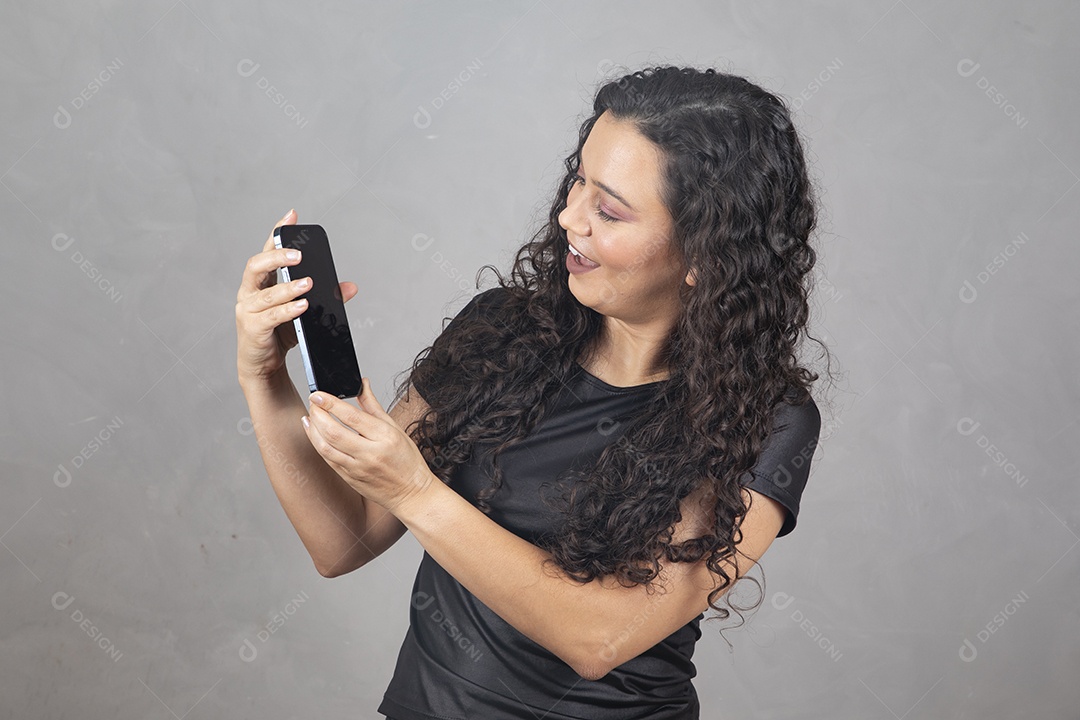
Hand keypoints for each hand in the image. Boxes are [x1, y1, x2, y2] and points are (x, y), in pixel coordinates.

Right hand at [235, 209, 358, 382]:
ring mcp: (248, 310)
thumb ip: (324, 297)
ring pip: (266, 293)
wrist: (263, 365)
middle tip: (299, 254)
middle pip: (256, 266)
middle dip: (277, 256)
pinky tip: (302, 306)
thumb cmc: (279, 333)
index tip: (292, 215)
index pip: (267, 251)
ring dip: (289, 287)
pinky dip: (287, 310)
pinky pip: (270, 316)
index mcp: (260, 282)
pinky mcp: (252, 329)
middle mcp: (249, 292)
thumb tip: (350, 287)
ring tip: (308, 284)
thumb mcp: (304, 312)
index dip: (277, 232)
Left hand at [301, 378, 433, 514]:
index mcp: (385, 437)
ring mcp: (358, 468)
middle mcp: (370, 453)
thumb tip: (362, 385)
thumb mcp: (395, 429)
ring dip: (312, 430)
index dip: (330, 402)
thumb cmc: (407, 461)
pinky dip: (318, 444)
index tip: (318, 394)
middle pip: (333, 431)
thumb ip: (374, 406)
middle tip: (313, 403)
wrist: (411, 493)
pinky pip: (328, 459)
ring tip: (310, 417)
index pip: (351, 415)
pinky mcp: (349, 478)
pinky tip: (315, 434)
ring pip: (325, 447)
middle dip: (317, 414)